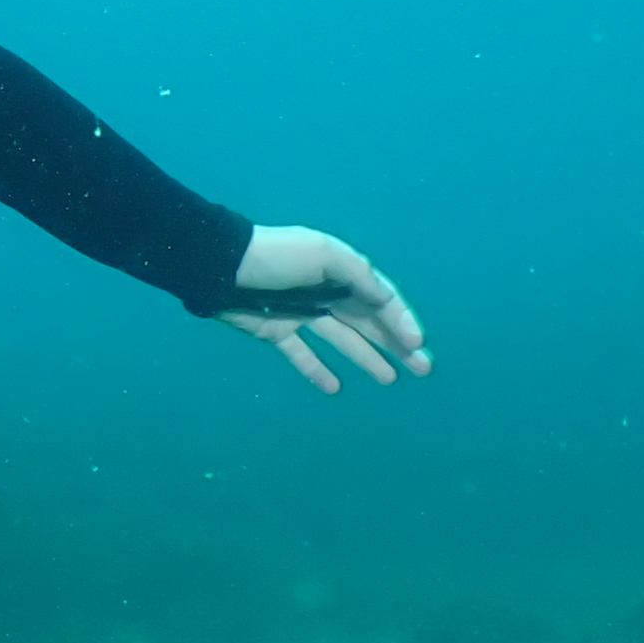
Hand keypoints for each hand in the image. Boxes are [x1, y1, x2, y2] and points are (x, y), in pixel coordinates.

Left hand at [221, 225, 431, 393]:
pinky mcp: (277, 332)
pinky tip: (335, 388)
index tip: (417, 344)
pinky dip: (317, 371)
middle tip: (424, 369)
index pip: (380, 299)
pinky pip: (302, 355)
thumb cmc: (276, 257)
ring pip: (342, 341)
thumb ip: (359, 275)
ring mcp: (301, 314)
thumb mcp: (324, 254)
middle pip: (368, 323)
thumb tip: (387, 300)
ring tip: (390, 380)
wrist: (220, 266)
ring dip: (367, 359)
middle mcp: (325, 293)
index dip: (401, 321)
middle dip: (396, 344)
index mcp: (340, 271)